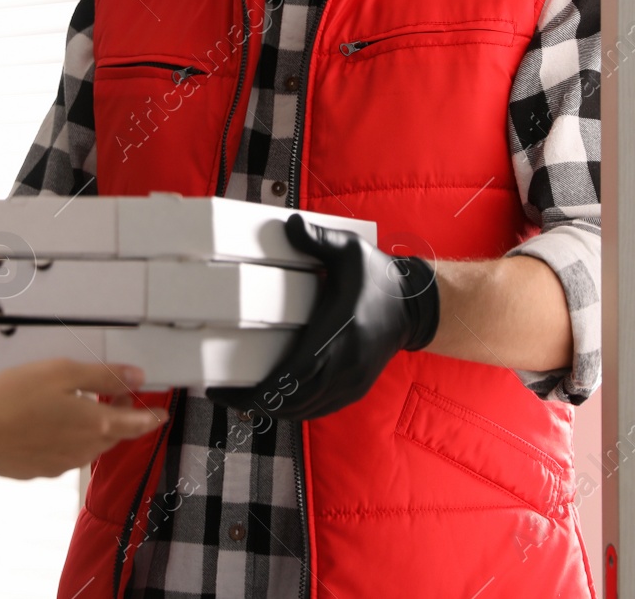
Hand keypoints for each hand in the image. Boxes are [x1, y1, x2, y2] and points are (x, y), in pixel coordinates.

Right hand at [0, 359, 164, 481]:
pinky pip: (66, 453)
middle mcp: (83, 449)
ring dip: (96, 429)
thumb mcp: (62, 373)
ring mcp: (61, 463)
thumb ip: (103, 376)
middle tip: (121, 400)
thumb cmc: (13, 399)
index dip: (152, 417)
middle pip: (114, 435)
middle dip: (122, 418)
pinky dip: (69, 438)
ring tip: (86, 407)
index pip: (138, 424)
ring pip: (91, 445)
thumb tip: (136, 377)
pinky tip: (53, 423)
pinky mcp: (40, 468)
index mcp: (94, 425)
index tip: (162, 413)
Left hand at [207, 213, 438, 421]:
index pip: (293, 374)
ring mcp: (352, 380)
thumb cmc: (376, 275)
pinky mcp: (355, 388)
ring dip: (272, 409)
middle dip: (255, 402)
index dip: (259, 390)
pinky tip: (273, 403)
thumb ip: (318, 239)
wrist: (413, 305)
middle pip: (293, 400)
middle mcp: (346, 363)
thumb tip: (290, 224)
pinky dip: (293, 410)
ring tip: (240, 399)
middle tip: (221, 394)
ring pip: (304, 410)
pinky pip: (319, 409)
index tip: (227, 391)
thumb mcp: (350, 249)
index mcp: (339, 331)